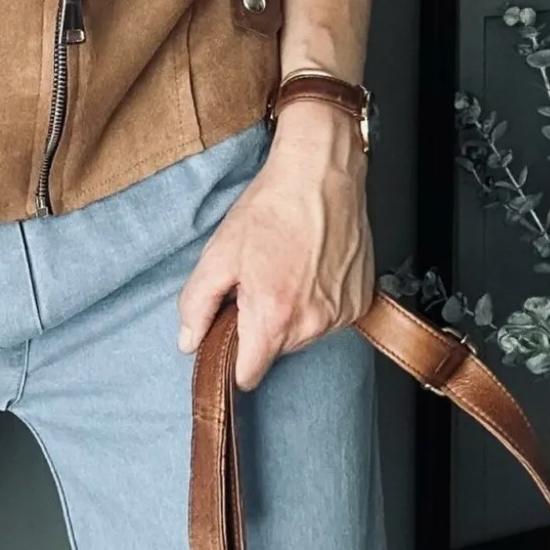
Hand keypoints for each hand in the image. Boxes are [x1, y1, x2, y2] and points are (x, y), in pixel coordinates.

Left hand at [176, 100, 374, 389]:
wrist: (320, 174)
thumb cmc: (272, 207)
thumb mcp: (219, 253)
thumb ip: (196, 305)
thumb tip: (188, 341)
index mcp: (273, 316)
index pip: (249, 375)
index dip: (234, 359)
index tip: (230, 337)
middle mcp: (312, 323)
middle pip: (275, 351)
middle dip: (262, 325)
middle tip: (258, 281)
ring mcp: (341, 314)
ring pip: (303, 335)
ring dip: (291, 313)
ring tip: (286, 269)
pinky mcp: (360, 302)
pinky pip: (329, 318)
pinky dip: (318, 302)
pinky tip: (311, 269)